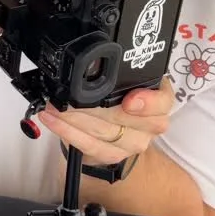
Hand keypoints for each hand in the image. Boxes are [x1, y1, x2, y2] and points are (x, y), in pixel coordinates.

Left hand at [37, 75, 174, 165]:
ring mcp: (132, 143)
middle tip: (68, 95)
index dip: (146, 103)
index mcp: (160, 99)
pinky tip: (53, 120)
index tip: (130, 101)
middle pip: (122, 117)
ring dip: (73, 117)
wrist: (122, 128)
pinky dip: (68, 132)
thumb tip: (94, 60)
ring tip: (54, 105)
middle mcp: (151, 125)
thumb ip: (122, 69)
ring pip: (103, 132)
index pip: (162, 102)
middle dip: (90, 105)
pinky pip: (90, 146)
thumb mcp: (132, 77)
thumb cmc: (126, 97)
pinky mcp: (113, 155)